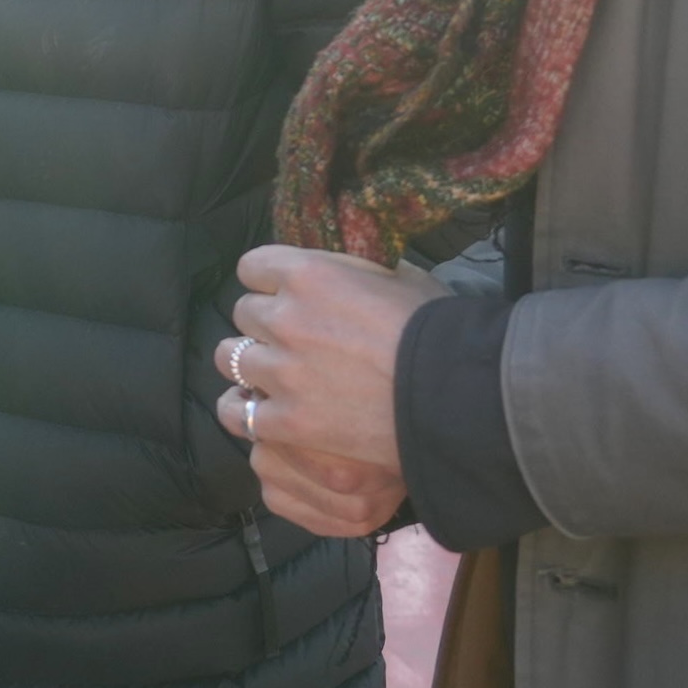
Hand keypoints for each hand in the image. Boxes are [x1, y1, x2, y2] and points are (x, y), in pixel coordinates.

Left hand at [212, 244, 446, 536]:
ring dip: (249, 366)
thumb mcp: (401, 279)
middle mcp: (285, 317)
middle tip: (290, 343)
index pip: (252, 267)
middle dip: (264, 326)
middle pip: (243, 313)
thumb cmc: (439, 332)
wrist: (456, 396)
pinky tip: (261, 415)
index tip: (282, 296)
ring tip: (270, 379)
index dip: (267, 282)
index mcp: (309, 273)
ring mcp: (282, 371)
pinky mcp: (286, 420)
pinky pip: (237, 413)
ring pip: (231, 359)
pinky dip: (245, 413)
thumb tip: (344, 272)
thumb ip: (356, 274)